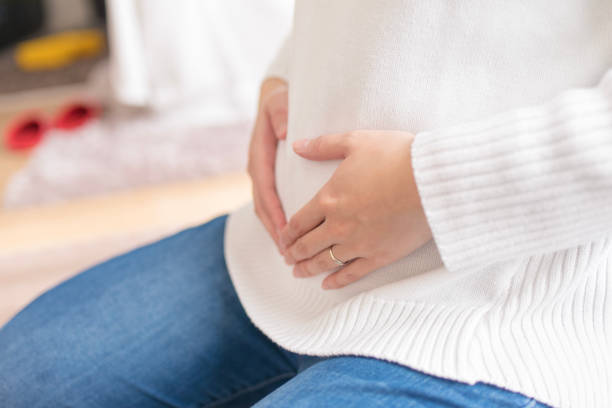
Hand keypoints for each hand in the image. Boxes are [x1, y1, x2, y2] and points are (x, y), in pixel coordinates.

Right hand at [247, 77, 288, 251]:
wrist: (274, 98)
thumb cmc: (281, 101)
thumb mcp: (279, 102)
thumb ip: (281, 114)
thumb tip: (284, 134)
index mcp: (259, 154)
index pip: (265, 188)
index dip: (274, 212)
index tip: (286, 231)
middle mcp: (257, 168)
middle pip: (262, 206)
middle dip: (274, 229)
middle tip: (288, 252)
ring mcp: (261, 174)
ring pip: (264, 208)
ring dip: (274, 230)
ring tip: (288, 252)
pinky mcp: (268, 178)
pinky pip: (270, 203)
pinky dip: (277, 221)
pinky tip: (289, 236)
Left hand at [279, 130, 432, 289]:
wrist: (432, 181)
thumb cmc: (396, 156)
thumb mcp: (356, 141)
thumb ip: (324, 145)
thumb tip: (297, 145)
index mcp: (329, 199)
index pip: (298, 221)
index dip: (286, 232)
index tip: (281, 238)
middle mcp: (338, 226)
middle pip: (307, 245)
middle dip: (293, 253)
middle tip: (286, 258)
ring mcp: (359, 244)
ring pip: (325, 262)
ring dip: (308, 269)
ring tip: (298, 273)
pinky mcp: (380, 256)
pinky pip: (353, 274)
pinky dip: (337, 281)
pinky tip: (327, 285)